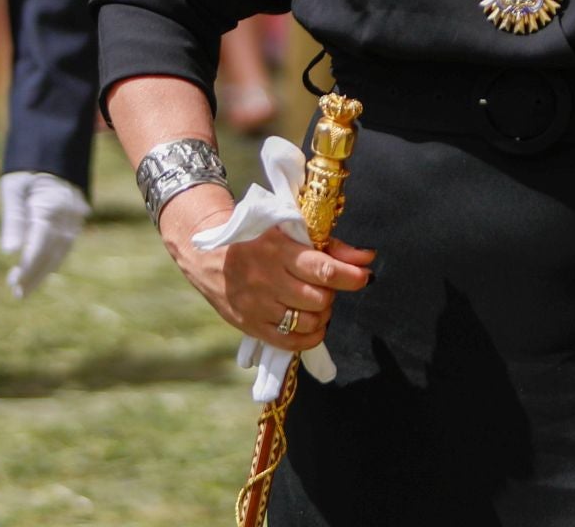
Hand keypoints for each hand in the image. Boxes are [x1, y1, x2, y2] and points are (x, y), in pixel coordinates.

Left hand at [0, 171, 89, 297]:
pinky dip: (53, 257)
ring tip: (25, 287)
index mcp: (52, 206)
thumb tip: (9, 252)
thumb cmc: (27, 166)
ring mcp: (76, 216)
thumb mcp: (13, 187)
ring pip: (61, 251)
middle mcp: (68, 214)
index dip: (27, 267)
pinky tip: (40, 268)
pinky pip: (66, 243)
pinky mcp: (78, 216)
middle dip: (34, 274)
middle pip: (52, 253)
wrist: (54, 146)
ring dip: (43, 270)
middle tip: (17, 293)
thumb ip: (13, 220)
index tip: (13, 283)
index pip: (39, 246)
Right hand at [163, 191, 373, 354]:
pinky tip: (312, 325)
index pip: (323, 270)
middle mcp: (267, 280)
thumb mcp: (289, 232)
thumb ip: (330, 246)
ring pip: (309, 322)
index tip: (363, 276)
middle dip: (331, 294)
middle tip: (324, 285)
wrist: (207, 256)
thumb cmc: (256, 240)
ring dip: (322, 314)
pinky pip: (291, 342)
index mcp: (278, 251)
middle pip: (319, 299)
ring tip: (315, 302)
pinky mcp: (251, 326)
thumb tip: (367, 258)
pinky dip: (310, 337)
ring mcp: (258, 306)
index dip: (350, 276)